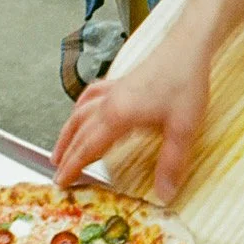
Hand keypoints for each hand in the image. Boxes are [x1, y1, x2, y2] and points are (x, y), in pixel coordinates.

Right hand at [52, 41, 210, 202]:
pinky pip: (90, 97)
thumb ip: (171, 164)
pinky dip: (79, 108)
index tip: (60, 183)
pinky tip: (80, 111)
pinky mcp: (120, 82)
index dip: (73, 166)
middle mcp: (109, 103)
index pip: (87, 147)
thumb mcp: (183, 129)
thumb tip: (165, 195)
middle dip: (65, 154)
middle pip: (78, 132)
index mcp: (118, 116)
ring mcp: (112, 90)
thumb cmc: (185, 84)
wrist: (188, 48)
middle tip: (55, 174)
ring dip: (67, 133)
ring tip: (58, 150)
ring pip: (79, 113)